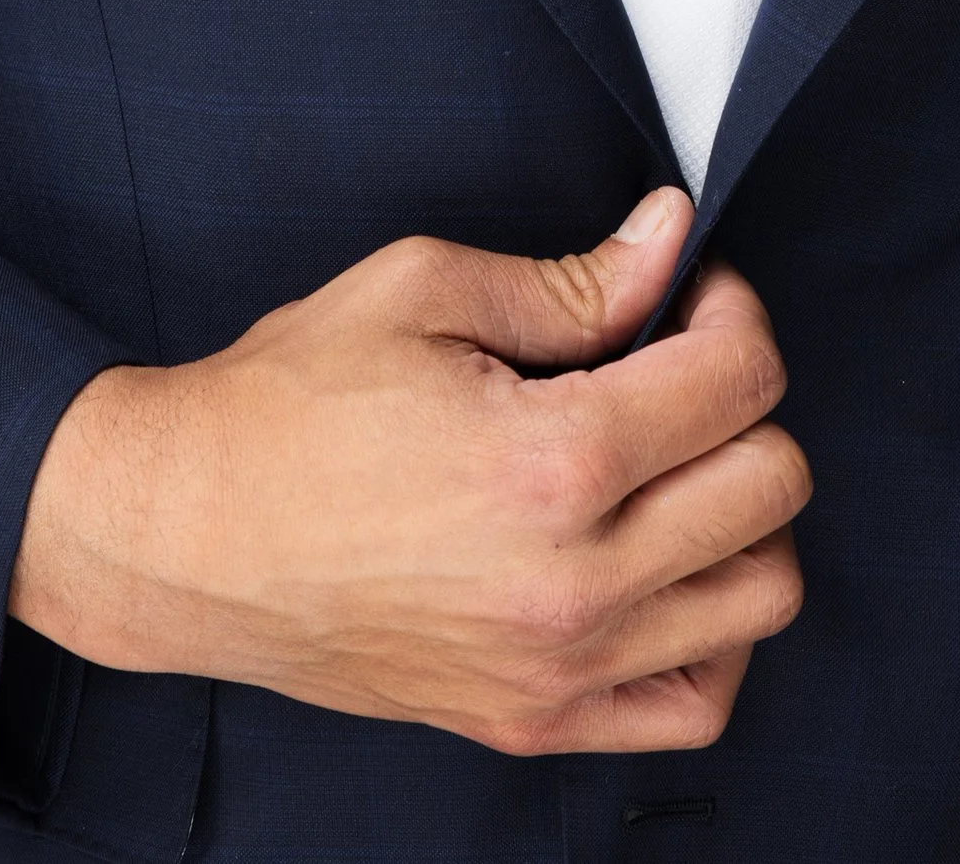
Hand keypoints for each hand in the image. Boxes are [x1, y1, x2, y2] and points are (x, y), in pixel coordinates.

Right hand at [7, 186, 808, 753]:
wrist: (186, 537)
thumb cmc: (286, 408)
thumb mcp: (422, 291)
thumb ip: (573, 278)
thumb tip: (671, 237)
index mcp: (549, 464)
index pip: (739, 382)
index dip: (730, 311)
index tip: (688, 295)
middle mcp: (571, 584)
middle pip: (773, 485)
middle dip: (744, 400)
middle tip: (677, 363)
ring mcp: (557, 670)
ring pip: (761, 595)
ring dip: (744, 513)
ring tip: (673, 462)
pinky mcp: (533, 722)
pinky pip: (698, 704)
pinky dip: (715, 633)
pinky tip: (665, 565)